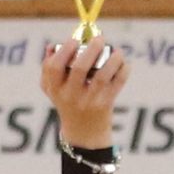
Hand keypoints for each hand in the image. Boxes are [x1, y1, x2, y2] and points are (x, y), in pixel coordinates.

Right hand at [41, 33, 128, 148]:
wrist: (84, 134)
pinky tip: (124, 63)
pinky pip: (117, 84)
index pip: (54, 67)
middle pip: (79, 69)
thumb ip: (48, 68)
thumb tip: (52, 46)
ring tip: (118, 51)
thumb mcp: (53, 90)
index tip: (75, 40)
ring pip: (101, 76)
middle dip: (91, 50)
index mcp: (56, 89)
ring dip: (112, 60)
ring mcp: (89, 101)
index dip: (64, 51)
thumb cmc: (68, 102)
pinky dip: (123, 71)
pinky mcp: (105, 105)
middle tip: (100, 38)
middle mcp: (71, 96)